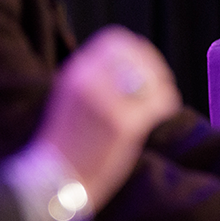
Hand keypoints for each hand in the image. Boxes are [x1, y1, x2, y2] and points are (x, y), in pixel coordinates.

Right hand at [36, 26, 181, 208]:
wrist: (52, 180)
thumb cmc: (64, 143)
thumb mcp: (70, 97)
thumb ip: (93, 79)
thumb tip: (126, 67)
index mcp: (75, 72)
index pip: (115, 40)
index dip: (136, 49)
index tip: (145, 63)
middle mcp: (90, 81)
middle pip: (137, 54)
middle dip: (154, 65)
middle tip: (161, 81)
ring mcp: (108, 102)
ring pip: (151, 76)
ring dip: (162, 84)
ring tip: (163, 99)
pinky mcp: (124, 125)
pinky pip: (158, 101)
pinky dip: (166, 103)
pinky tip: (164, 111)